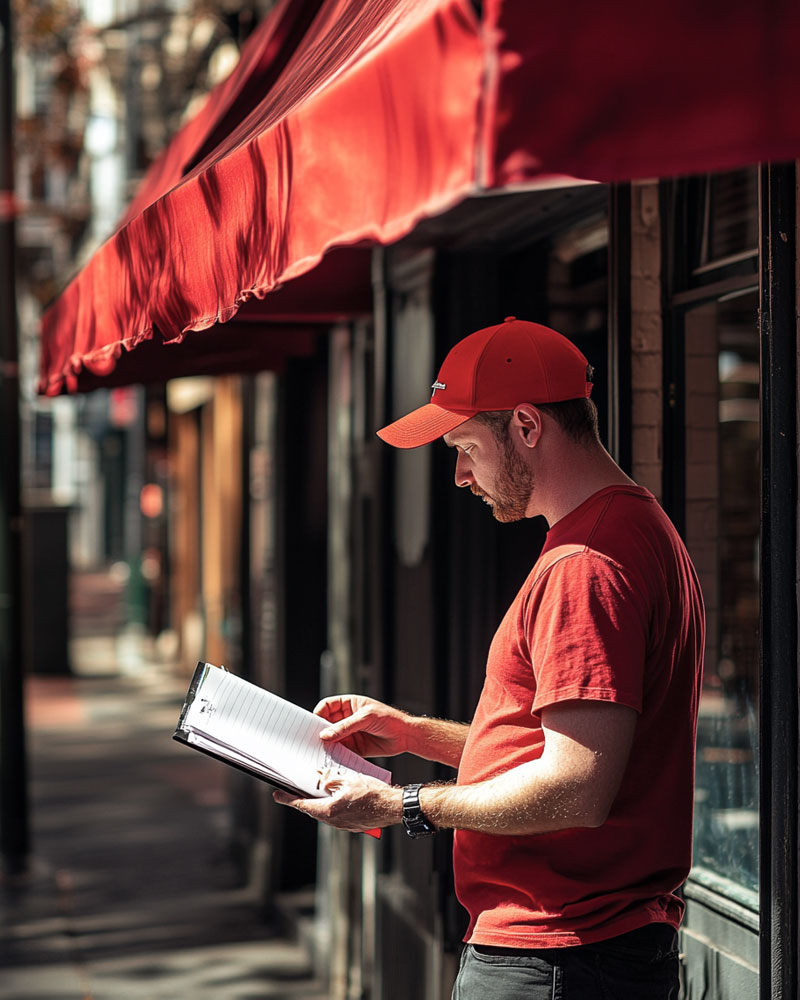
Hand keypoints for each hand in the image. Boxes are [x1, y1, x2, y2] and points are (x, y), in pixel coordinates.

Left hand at [273, 771, 400, 831]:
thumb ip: (332, 779)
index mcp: (330, 810)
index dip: (287, 799)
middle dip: (304, 799)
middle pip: (312, 809)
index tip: (277, 795)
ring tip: (320, 790)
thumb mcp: (349, 779)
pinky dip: (332, 805)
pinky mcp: (352, 825)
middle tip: (297, 790)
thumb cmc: (374, 794)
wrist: (393, 807)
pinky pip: (336, 815)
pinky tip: (338, 796)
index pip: (302, 805)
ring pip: (325, 812)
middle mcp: (334, 821)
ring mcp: (344, 825)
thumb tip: (321, 777)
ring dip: (320, 802)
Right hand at [314, 695, 411, 757]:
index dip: (318, 714)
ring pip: (332, 739)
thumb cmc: (389, 718)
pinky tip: (333, 759)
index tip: (312, 724)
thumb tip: (325, 734)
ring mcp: (350, 733)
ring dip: (327, 745)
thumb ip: (345, 727)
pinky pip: (341, 751)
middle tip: (312, 740)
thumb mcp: (366, 718)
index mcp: (349, 704)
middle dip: (319, 731)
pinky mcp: (355, 747)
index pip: (327, 706)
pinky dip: (336, 755)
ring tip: (320, 752)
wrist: (405, 735)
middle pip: (326, 724)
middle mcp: (347, 719)